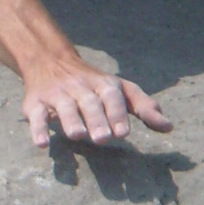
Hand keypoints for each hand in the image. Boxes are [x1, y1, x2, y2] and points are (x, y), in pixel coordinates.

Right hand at [22, 54, 172, 149]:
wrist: (50, 60)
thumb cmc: (93, 84)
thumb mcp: (120, 90)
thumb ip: (143, 107)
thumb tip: (168, 127)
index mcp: (103, 84)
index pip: (112, 96)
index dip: (117, 113)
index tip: (123, 133)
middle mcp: (80, 88)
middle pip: (89, 102)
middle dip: (96, 119)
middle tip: (103, 139)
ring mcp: (57, 95)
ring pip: (64, 106)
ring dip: (70, 121)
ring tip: (77, 135)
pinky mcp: (34, 104)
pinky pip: (35, 115)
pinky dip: (37, 129)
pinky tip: (41, 144)